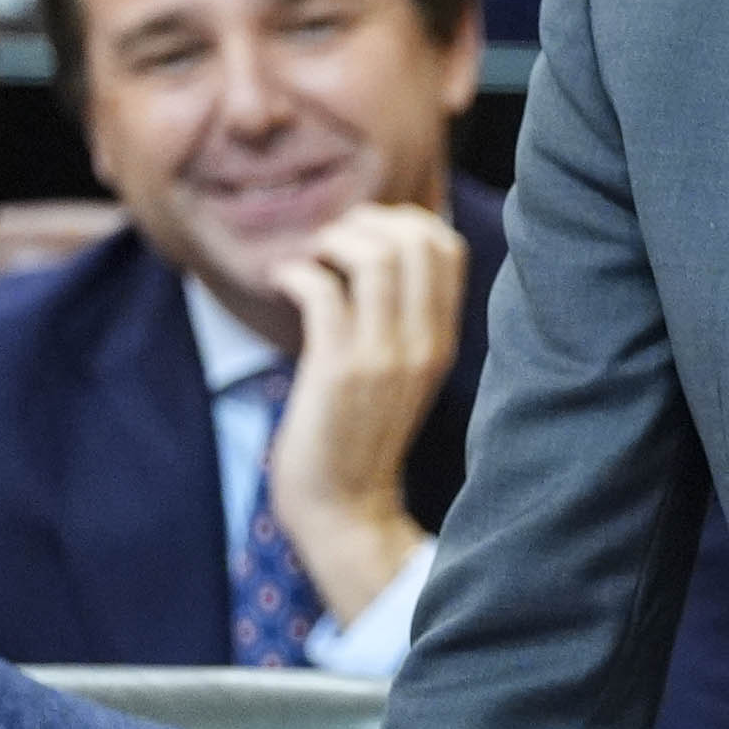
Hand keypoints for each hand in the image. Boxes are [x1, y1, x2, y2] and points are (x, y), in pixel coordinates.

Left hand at [265, 202, 466, 623]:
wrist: (345, 507)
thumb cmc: (360, 435)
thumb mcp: (401, 372)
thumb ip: (402, 320)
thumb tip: (377, 254)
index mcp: (441, 340)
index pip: (446, 247)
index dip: (401, 221)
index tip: (363, 237)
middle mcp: (421, 344)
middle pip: (415, 240)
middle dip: (364, 223)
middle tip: (330, 244)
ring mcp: (383, 358)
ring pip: (375, 258)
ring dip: (332, 241)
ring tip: (309, 259)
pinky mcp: (339, 372)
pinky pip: (322, 292)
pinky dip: (296, 272)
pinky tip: (282, 282)